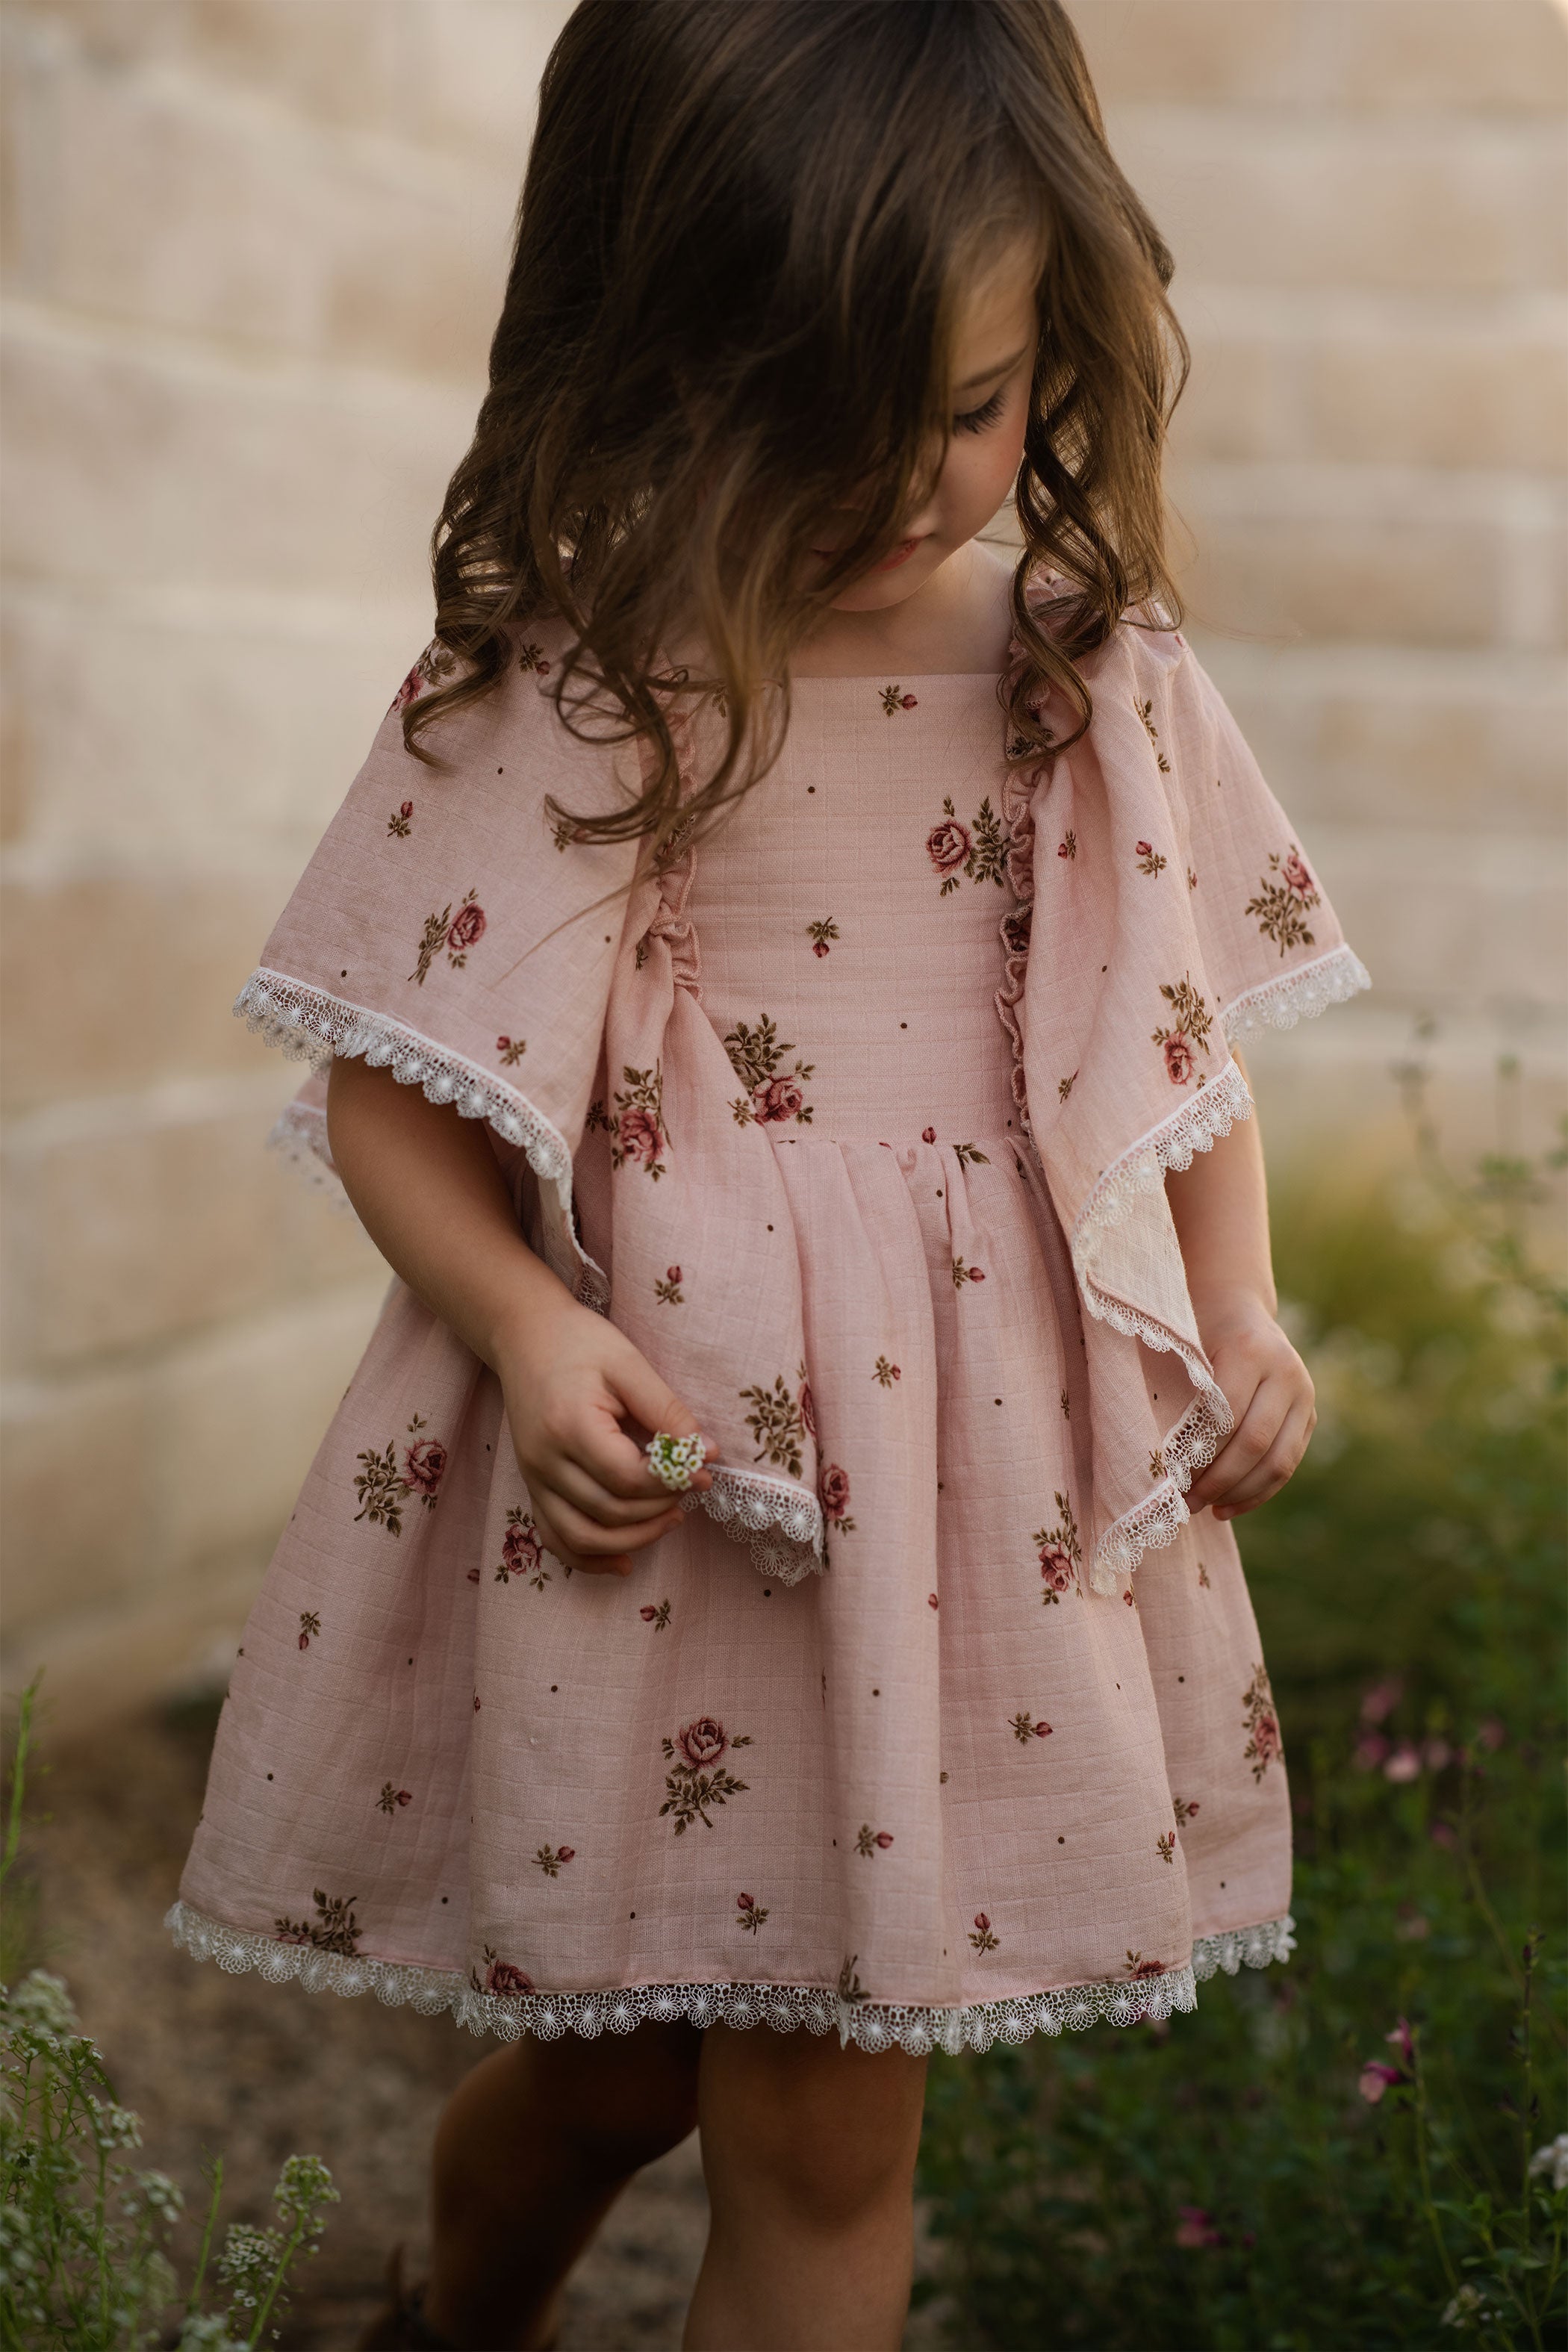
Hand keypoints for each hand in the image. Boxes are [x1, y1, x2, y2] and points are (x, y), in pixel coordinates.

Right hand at [500, 1296, 714, 1575]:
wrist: (524, 1335)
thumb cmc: (580, 1342)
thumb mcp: (629, 1365)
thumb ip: (667, 1411)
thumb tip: (707, 1453)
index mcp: (569, 1427)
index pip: (627, 1478)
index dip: (672, 1482)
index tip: (703, 1469)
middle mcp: (544, 1461)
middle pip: (609, 1511)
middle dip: (659, 1508)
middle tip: (693, 1487)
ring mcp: (534, 1478)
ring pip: (582, 1537)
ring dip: (632, 1539)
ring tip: (672, 1519)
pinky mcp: (533, 1486)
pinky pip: (556, 1538)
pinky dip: (589, 1559)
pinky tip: (624, 1563)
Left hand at [1183, 1288, 1315, 1522]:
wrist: (1237, 1308)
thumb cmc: (1196, 1333)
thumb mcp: (1186, 1350)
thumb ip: (1186, 1396)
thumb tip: (1168, 1464)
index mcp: (1250, 1349)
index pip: (1226, 1415)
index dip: (1200, 1452)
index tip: (1171, 1478)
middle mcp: (1285, 1371)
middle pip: (1254, 1441)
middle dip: (1217, 1480)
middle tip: (1184, 1503)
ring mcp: (1304, 1394)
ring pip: (1277, 1460)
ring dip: (1238, 1493)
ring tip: (1203, 1509)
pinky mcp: (1309, 1416)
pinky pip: (1287, 1464)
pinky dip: (1257, 1492)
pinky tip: (1226, 1507)